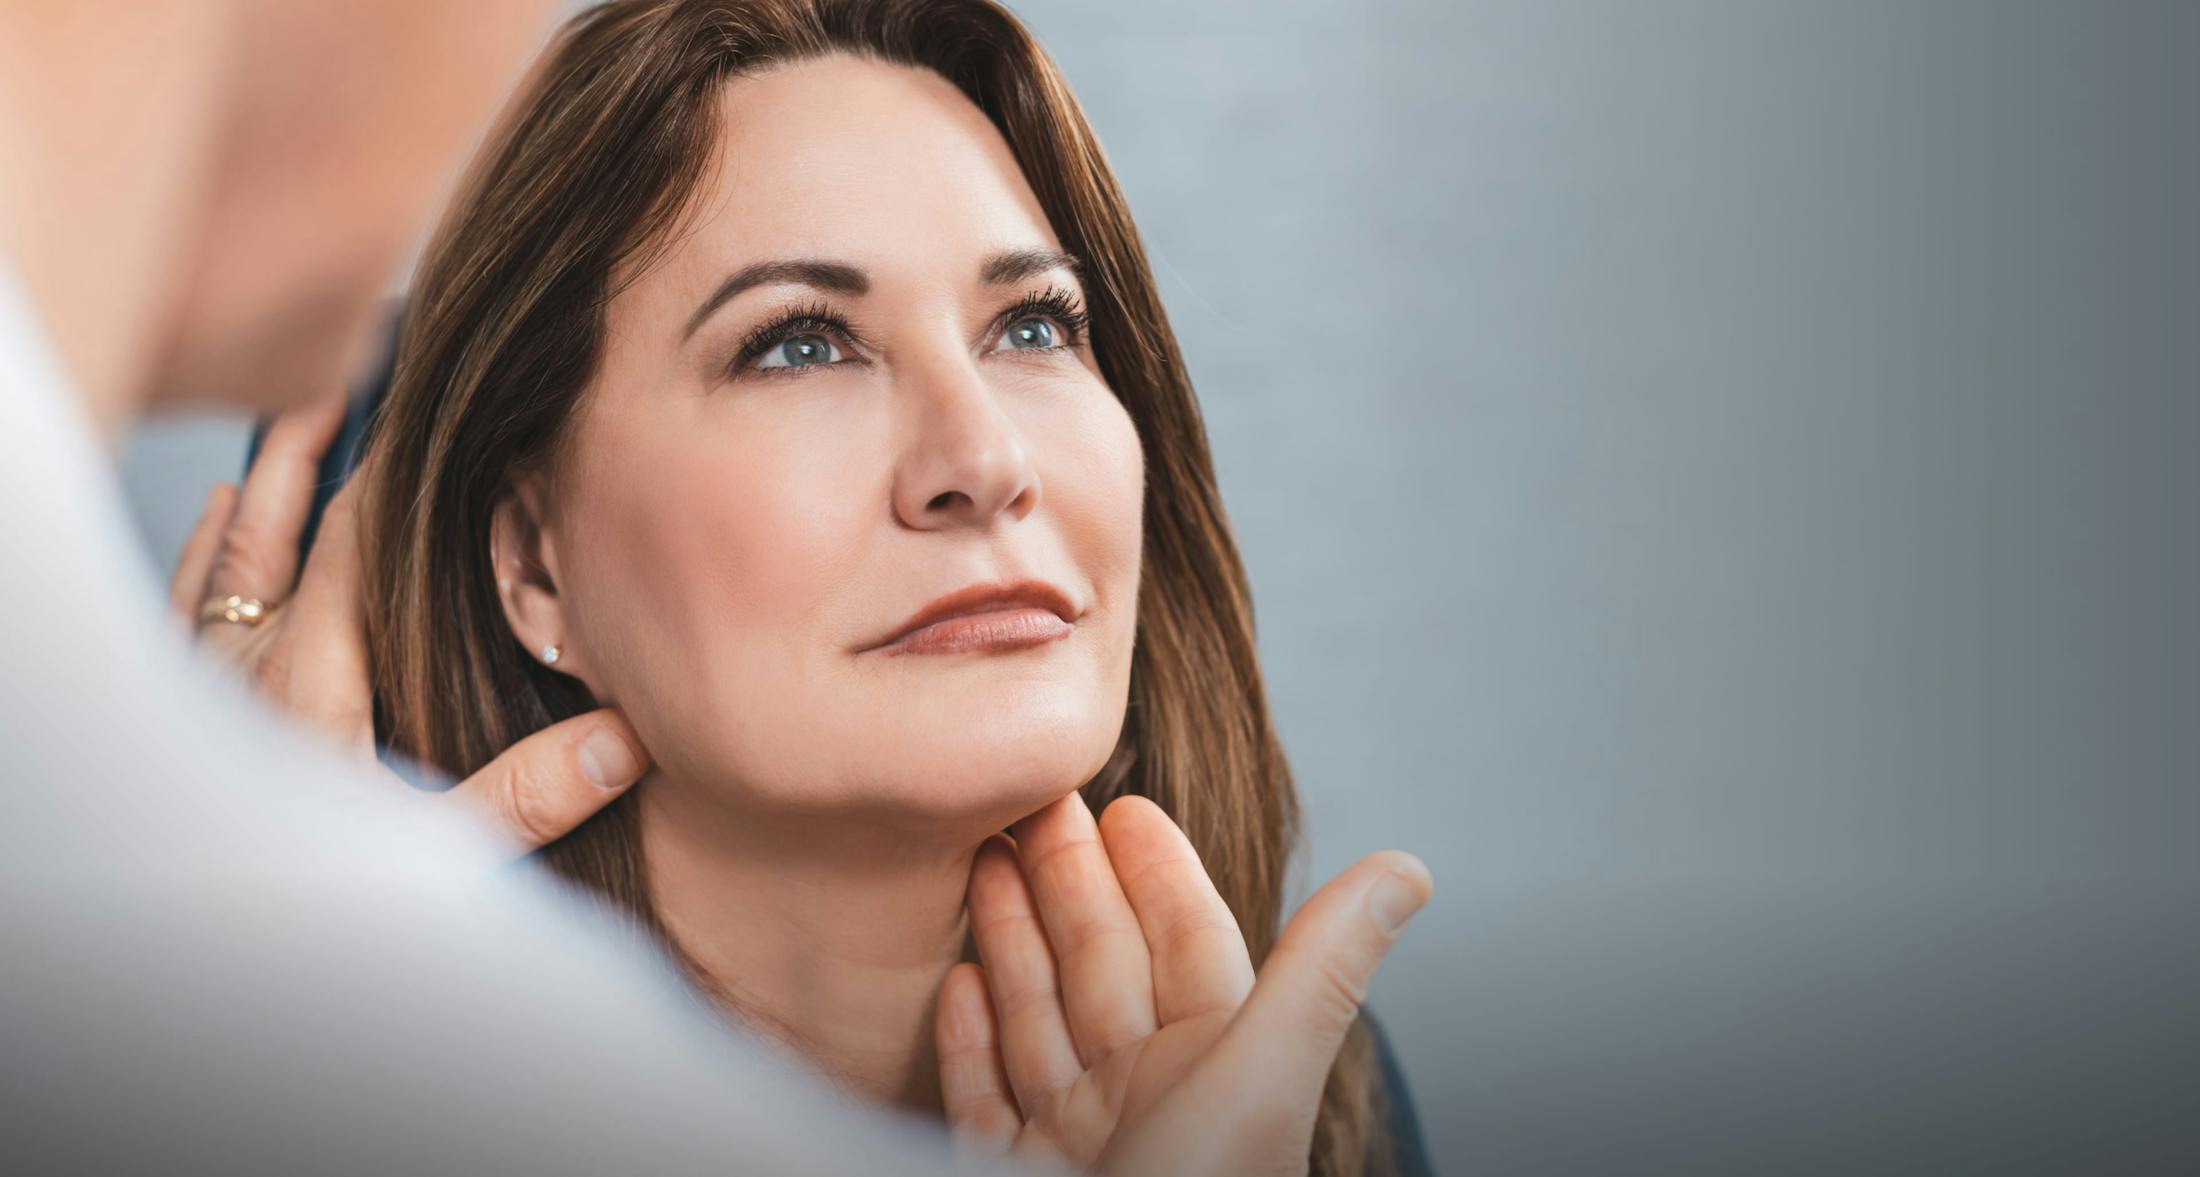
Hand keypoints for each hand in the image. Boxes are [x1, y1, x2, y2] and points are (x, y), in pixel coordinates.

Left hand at [167, 394, 648, 853]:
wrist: (213, 942)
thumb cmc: (311, 895)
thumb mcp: (443, 849)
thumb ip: (531, 792)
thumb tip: (627, 737)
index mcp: (316, 675)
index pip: (354, 541)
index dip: (391, 476)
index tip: (429, 423)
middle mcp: (252, 666)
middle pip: (274, 532)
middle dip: (305, 461)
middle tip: (343, 400)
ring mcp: (208, 689)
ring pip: (221, 567)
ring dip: (250, 505)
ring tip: (279, 451)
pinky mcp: (183, 718)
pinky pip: (182, 612)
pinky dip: (200, 562)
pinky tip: (211, 535)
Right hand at [936, 792, 1430, 1175]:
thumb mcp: (1260, 1080)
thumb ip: (1321, 970)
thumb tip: (1411, 869)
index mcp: (1216, 1073)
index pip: (1188, 947)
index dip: (1158, 874)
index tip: (1124, 804)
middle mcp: (1149, 1105)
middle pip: (1104, 970)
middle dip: (1070, 886)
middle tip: (1031, 804)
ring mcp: (1077, 1149)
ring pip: (1042, 1023)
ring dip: (1015, 943)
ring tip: (981, 866)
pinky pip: (989, 1104)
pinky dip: (972, 1043)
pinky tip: (958, 985)